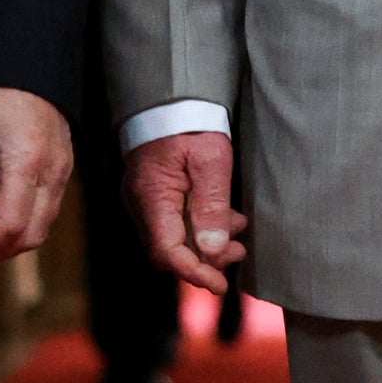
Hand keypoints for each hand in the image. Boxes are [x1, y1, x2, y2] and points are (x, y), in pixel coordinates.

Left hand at [0, 88, 73, 260]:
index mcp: (27, 160)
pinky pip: (48, 210)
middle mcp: (53, 170)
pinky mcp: (64, 167)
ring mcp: (63, 170)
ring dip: (12, 239)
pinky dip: (24, 223)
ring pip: (43, 227)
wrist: (25, 62)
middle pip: (33, 235)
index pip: (12, 224)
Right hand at [123, 129, 247, 295]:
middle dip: (205, 260)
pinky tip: (226, 219)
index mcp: (151, 197)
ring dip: (207, 244)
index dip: (194, 272)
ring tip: (240, 232)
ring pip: (174, 239)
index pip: (166, 251)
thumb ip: (212, 206)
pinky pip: (174, 223)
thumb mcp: (210, 160)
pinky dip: (200, 228)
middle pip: (168, 251)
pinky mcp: (154, 195)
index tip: (220, 284)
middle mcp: (141, 204)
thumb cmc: (191, 123)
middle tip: (239, 252)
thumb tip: (213, 250)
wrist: (171, 98)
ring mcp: (145, 200)